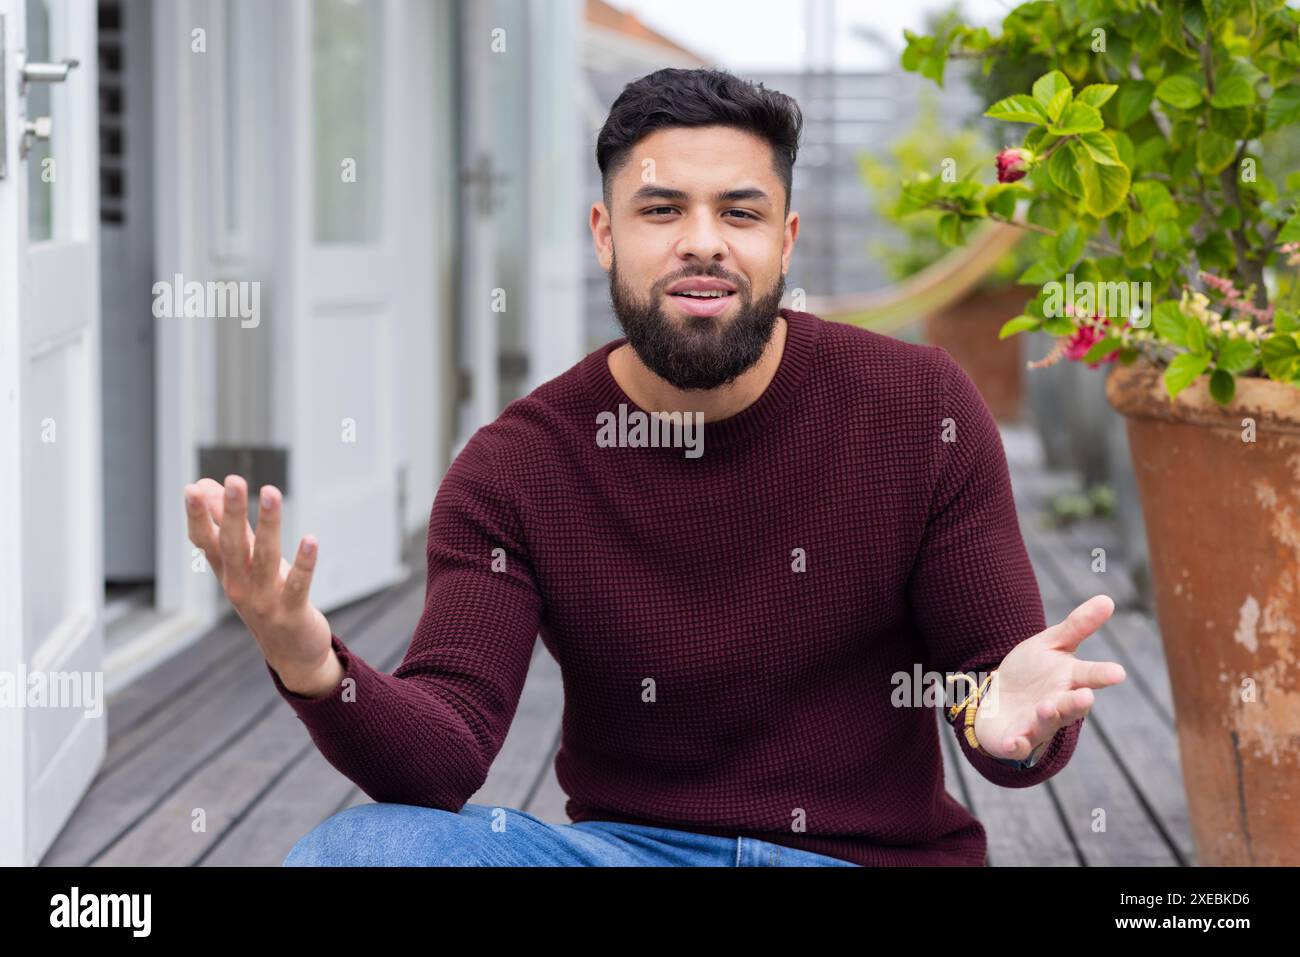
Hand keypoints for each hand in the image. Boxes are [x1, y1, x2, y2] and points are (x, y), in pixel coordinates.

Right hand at [184, 475, 337, 695]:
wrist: (290, 652)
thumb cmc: (267, 597)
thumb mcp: (246, 564)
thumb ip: (230, 526)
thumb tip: (208, 485)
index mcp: (227, 573)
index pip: (206, 541)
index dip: (197, 517)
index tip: (192, 488)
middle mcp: (239, 586)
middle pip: (232, 545)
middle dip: (231, 512)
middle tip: (233, 480)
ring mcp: (264, 601)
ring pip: (265, 558)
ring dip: (268, 524)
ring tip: (272, 492)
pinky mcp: (291, 612)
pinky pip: (297, 584)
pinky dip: (304, 563)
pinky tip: (311, 539)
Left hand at [973, 594, 1125, 761]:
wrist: (998, 702)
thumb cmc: (1030, 672)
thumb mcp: (1050, 644)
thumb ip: (1078, 626)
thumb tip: (1108, 599)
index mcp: (1069, 681)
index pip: (1089, 676)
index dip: (1102, 675)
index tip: (1118, 673)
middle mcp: (1058, 705)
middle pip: (1071, 705)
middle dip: (1076, 702)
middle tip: (1086, 696)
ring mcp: (1037, 724)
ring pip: (1047, 723)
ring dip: (1048, 717)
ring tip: (1046, 707)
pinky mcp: (1015, 739)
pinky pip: (1016, 745)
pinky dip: (1016, 744)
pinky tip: (1014, 742)